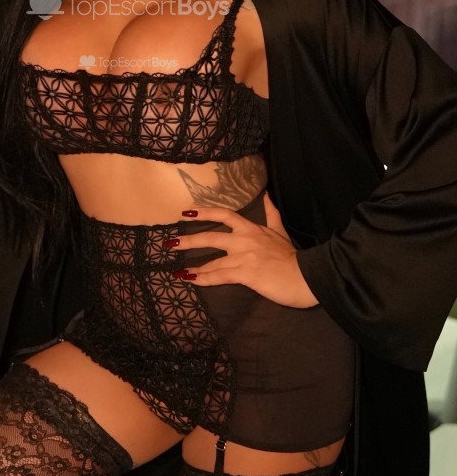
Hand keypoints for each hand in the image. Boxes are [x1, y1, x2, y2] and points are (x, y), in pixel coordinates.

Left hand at [170, 191, 319, 308]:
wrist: (305, 275)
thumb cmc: (292, 256)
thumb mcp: (280, 230)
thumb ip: (271, 213)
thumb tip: (267, 195)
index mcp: (251, 228)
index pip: (224, 215)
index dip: (204, 212)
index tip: (186, 212)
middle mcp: (244, 239)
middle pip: (210, 237)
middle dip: (189, 240)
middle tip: (170, 243)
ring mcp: (243, 256)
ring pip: (212, 261)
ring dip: (193, 267)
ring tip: (177, 271)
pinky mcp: (245, 274)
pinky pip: (219, 276)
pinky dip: (204, 279)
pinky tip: (192, 280)